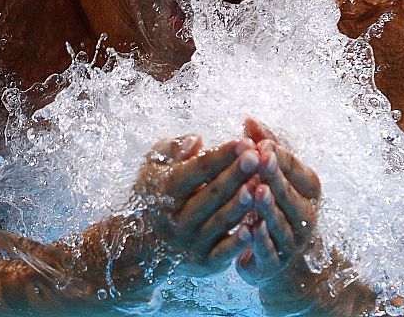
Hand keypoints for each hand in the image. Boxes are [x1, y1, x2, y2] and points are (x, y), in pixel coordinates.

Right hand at [135, 134, 259, 276]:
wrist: (142, 246)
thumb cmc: (156, 194)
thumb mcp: (153, 166)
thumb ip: (173, 148)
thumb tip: (197, 139)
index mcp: (165, 190)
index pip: (197, 169)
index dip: (221, 155)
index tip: (244, 142)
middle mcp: (176, 218)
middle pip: (211, 194)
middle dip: (236, 174)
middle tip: (258, 157)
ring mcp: (190, 242)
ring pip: (220, 221)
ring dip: (241, 204)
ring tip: (260, 185)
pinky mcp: (204, 263)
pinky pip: (224, 252)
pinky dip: (239, 241)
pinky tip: (256, 227)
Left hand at [236, 118, 321, 287]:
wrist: (286, 264)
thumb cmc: (277, 206)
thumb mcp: (274, 176)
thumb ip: (264, 148)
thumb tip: (248, 119)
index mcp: (309, 191)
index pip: (299, 171)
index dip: (282, 157)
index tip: (263, 143)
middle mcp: (306, 216)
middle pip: (291, 195)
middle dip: (276, 176)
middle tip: (260, 159)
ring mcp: (293, 242)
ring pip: (281, 223)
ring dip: (269, 207)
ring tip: (256, 191)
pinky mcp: (275, 264)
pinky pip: (269, 251)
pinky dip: (261, 241)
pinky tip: (249, 229)